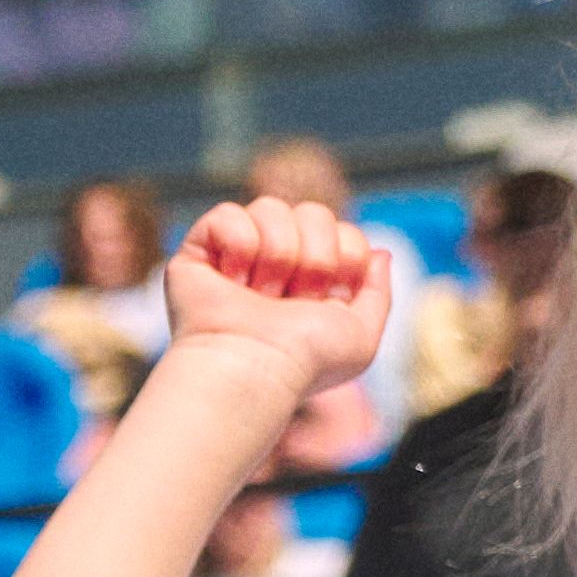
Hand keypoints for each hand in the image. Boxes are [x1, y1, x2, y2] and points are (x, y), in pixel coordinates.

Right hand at [161, 196, 392, 400]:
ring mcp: (234, 255)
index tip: (327, 298)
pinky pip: (227, 213)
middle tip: (290, 300)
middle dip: (313, 256)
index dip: (346, 257)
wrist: (255, 369)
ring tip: (259, 295)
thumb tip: (379, 252)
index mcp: (310, 276)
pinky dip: (238, 242)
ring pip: (271, 207)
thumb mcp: (361, 336)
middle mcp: (274, 261)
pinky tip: (231, 279)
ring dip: (277, 253)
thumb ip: (378, 293)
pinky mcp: (197, 252)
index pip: (343, 230)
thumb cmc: (304, 363)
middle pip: (313, 211)